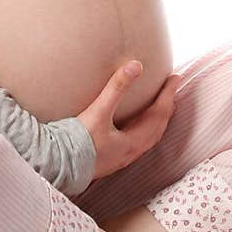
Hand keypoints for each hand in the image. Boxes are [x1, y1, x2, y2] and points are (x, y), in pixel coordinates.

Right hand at [75, 60, 182, 181]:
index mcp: (133, 142)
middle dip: (165, 107)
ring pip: (146, 137)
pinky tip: (131, 124)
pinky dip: (141, 128)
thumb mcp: (99, 111)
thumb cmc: (78, 142)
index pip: (158, 115)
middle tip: (170, 90)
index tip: (175, 78)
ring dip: (154, 119)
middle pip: (156, 128)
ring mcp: (119, 158)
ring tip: (156, 105)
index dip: (168, 95)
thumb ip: (117, 88)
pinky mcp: (108, 159)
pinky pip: (134, 141)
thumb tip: (136, 65)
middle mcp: (130, 153)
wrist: (57, 166)